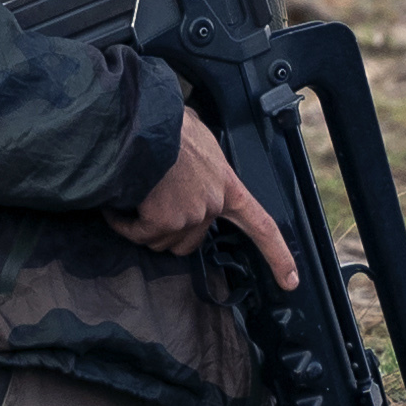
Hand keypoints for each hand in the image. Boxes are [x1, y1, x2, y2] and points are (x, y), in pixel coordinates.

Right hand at [119, 128, 299, 288]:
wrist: (146, 124)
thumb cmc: (169, 124)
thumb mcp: (200, 138)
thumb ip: (201, 157)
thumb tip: (190, 148)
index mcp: (228, 187)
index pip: (261, 225)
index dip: (277, 256)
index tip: (290, 281)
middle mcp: (213, 205)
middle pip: (189, 241)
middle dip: (166, 230)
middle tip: (149, 205)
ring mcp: (190, 216)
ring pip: (160, 240)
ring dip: (142, 224)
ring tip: (132, 195)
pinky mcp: (164, 221)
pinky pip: (139, 234)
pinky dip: (123, 223)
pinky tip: (114, 207)